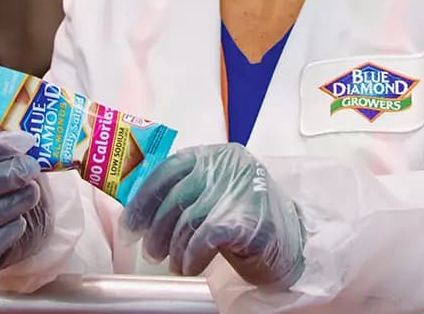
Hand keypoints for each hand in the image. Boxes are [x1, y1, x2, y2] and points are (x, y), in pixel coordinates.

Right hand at [0, 132, 48, 276]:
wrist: (17, 225)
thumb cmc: (6, 188)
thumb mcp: (6, 161)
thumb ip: (10, 148)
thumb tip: (22, 140)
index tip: (21, 144)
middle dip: (0, 177)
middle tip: (29, 169)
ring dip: (7, 205)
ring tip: (32, 194)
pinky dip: (3, 235)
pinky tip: (20, 222)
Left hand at [120, 143, 304, 287]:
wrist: (292, 246)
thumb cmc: (245, 222)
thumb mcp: (213, 197)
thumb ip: (185, 193)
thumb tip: (138, 211)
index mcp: (216, 155)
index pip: (169, 169)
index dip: (144, 199)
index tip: (131, 225)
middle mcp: (229, 165)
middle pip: (176, 196)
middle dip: (156, 228)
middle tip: (151, 251)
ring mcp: (242, 189)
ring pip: (189, 219)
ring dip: (174, 248)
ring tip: (173, 264)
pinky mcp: (250, 217)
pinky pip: (205, 237)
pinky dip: (191, 256)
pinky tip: (190, 267)